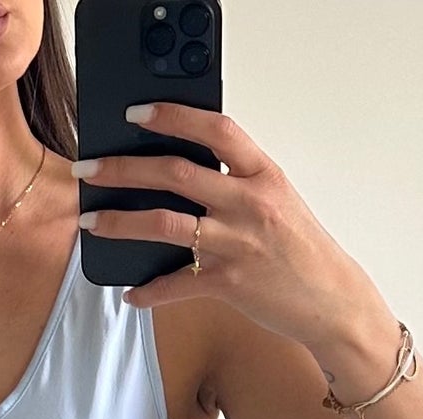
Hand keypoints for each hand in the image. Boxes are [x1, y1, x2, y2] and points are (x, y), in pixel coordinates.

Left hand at [74, 102, 399, 395]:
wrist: (331, 299)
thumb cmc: (301, 249)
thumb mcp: (276, 199)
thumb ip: (237, 180)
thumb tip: (185, 170)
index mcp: (262, 174)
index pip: (215, 130)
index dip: (173, 118)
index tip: (137, 114)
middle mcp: (248, 203)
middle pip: (175, 173)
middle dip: (124, 168)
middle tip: (90, 168)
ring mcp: (236, 243)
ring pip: (164, 224)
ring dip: (120, 222)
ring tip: (90, 221)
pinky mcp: (228, 283)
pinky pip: (176, 284)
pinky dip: (148, 291)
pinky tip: (131, 293)